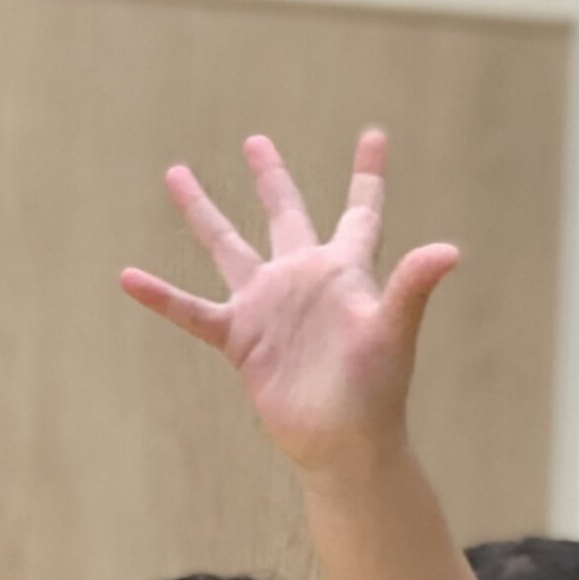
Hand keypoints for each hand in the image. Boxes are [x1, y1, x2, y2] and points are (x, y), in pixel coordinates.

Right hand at [121, 129, 458, 472]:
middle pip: (285, 214)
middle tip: (255, 141)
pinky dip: (163, 297)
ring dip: (202, 213)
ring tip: (175, 173)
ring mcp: (270, 308)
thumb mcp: (393, 331)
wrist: (346, 444)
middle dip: (271, 178)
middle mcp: (304, 280)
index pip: (361, 211)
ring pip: (229, 248)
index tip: (374, 134)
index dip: (367, 175)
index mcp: (345, 271)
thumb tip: (450, 250)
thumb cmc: (378, 392)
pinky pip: (193, 311)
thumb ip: (412, 286)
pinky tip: (128, 276)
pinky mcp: (242, 341)